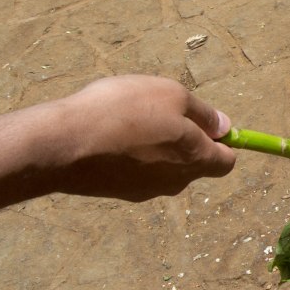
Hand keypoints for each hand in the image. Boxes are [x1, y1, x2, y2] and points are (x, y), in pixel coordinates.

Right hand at [48, 76, 236, 201]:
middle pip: (194, 163)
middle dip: (185, 139)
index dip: (223, 141)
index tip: (207, 123)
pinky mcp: (118, 192)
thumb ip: (204, 114)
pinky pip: (136, 170)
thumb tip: (225, 128)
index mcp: (196, 160)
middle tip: (159, 112)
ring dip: (155, 145)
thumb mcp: (173, 96)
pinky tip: (108, 135)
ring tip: (128, 121)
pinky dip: (130, 154)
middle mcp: (176, 183)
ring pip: (163, 166)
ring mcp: (146, 191)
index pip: (227, 162)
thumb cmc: (124, 112)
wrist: (63, 144)